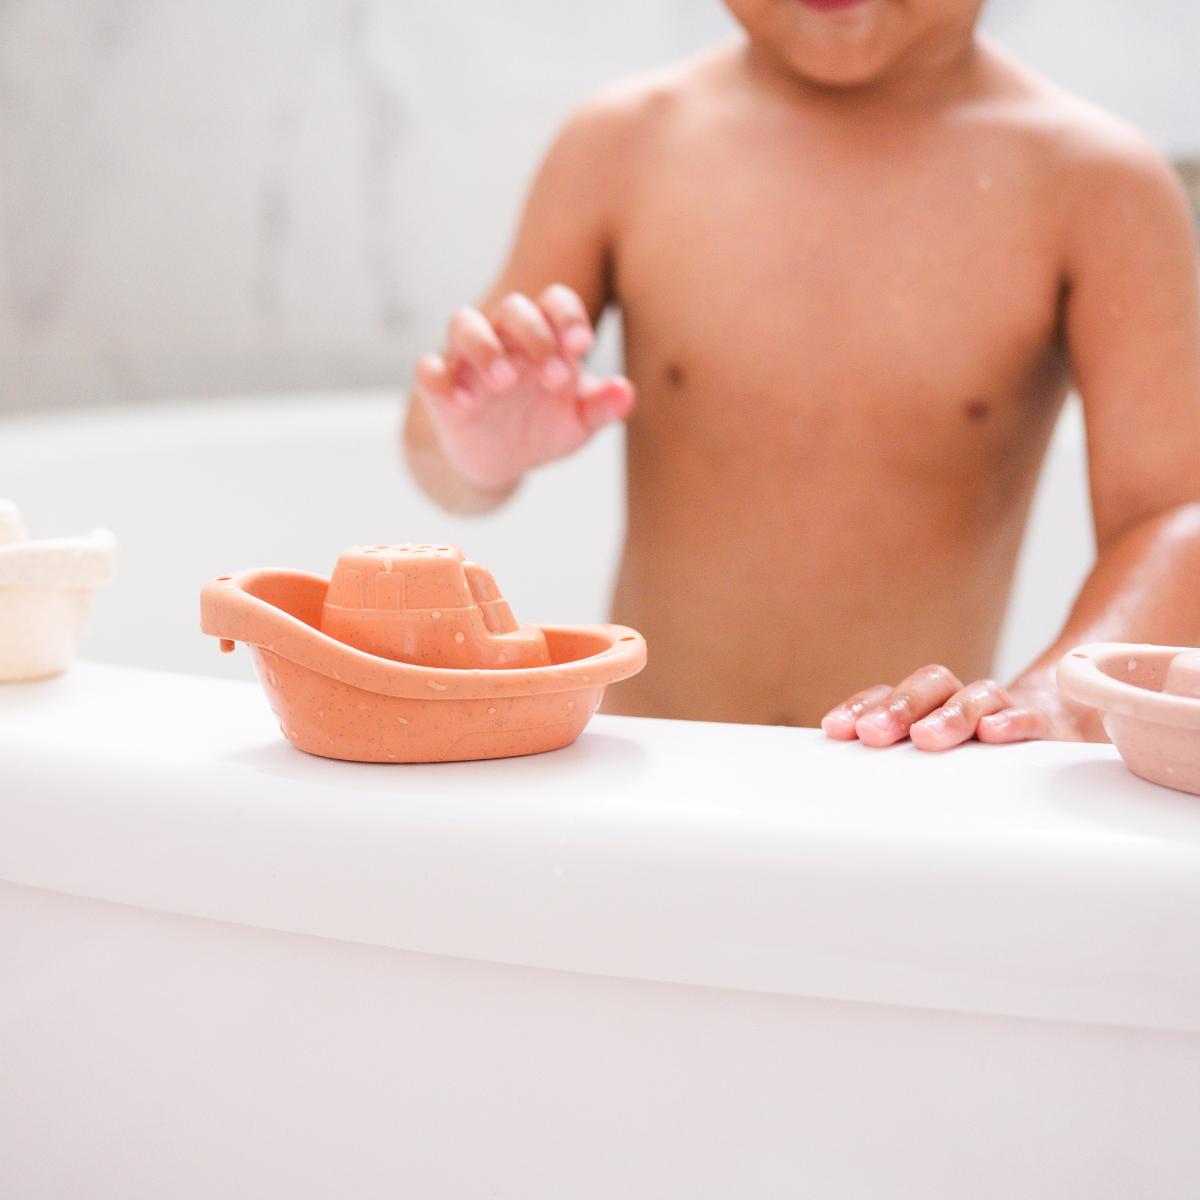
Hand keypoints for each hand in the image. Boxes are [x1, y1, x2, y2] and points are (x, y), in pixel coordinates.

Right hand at [412, 284, 634, 489]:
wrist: (503, 462)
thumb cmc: (545, 426)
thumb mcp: (579, 422)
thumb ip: (603, 406)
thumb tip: (626, 391)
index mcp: (545, 337)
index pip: (554, 302)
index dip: (567, 316)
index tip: (582, 345)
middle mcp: (506, 339)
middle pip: (512, 308)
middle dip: (533, 334)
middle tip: (552, 375)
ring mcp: (468, 361)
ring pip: (463, 324)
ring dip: (484, 346)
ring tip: (505, 380)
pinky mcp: (440, 389)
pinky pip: (428, 370)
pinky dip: (442, 380)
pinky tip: (466, 403)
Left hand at [820, 664, 1078, 750]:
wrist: (1054, 735)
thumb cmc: (973, 756)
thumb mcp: (930, 761)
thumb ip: (893, 763)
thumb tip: (841, 786)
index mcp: (926, 705)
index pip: (888, 693)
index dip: (861, 706)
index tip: (836, 729)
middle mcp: (959, 699)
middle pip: (930, 685)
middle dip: (898, 708)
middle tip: (873, 734)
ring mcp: (1001, 709)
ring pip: (976, 695)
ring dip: (948, 715)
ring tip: (925, 738)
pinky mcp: (1043, 728)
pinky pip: (1029, 717)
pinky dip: (1010, 722)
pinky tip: (992, 734)